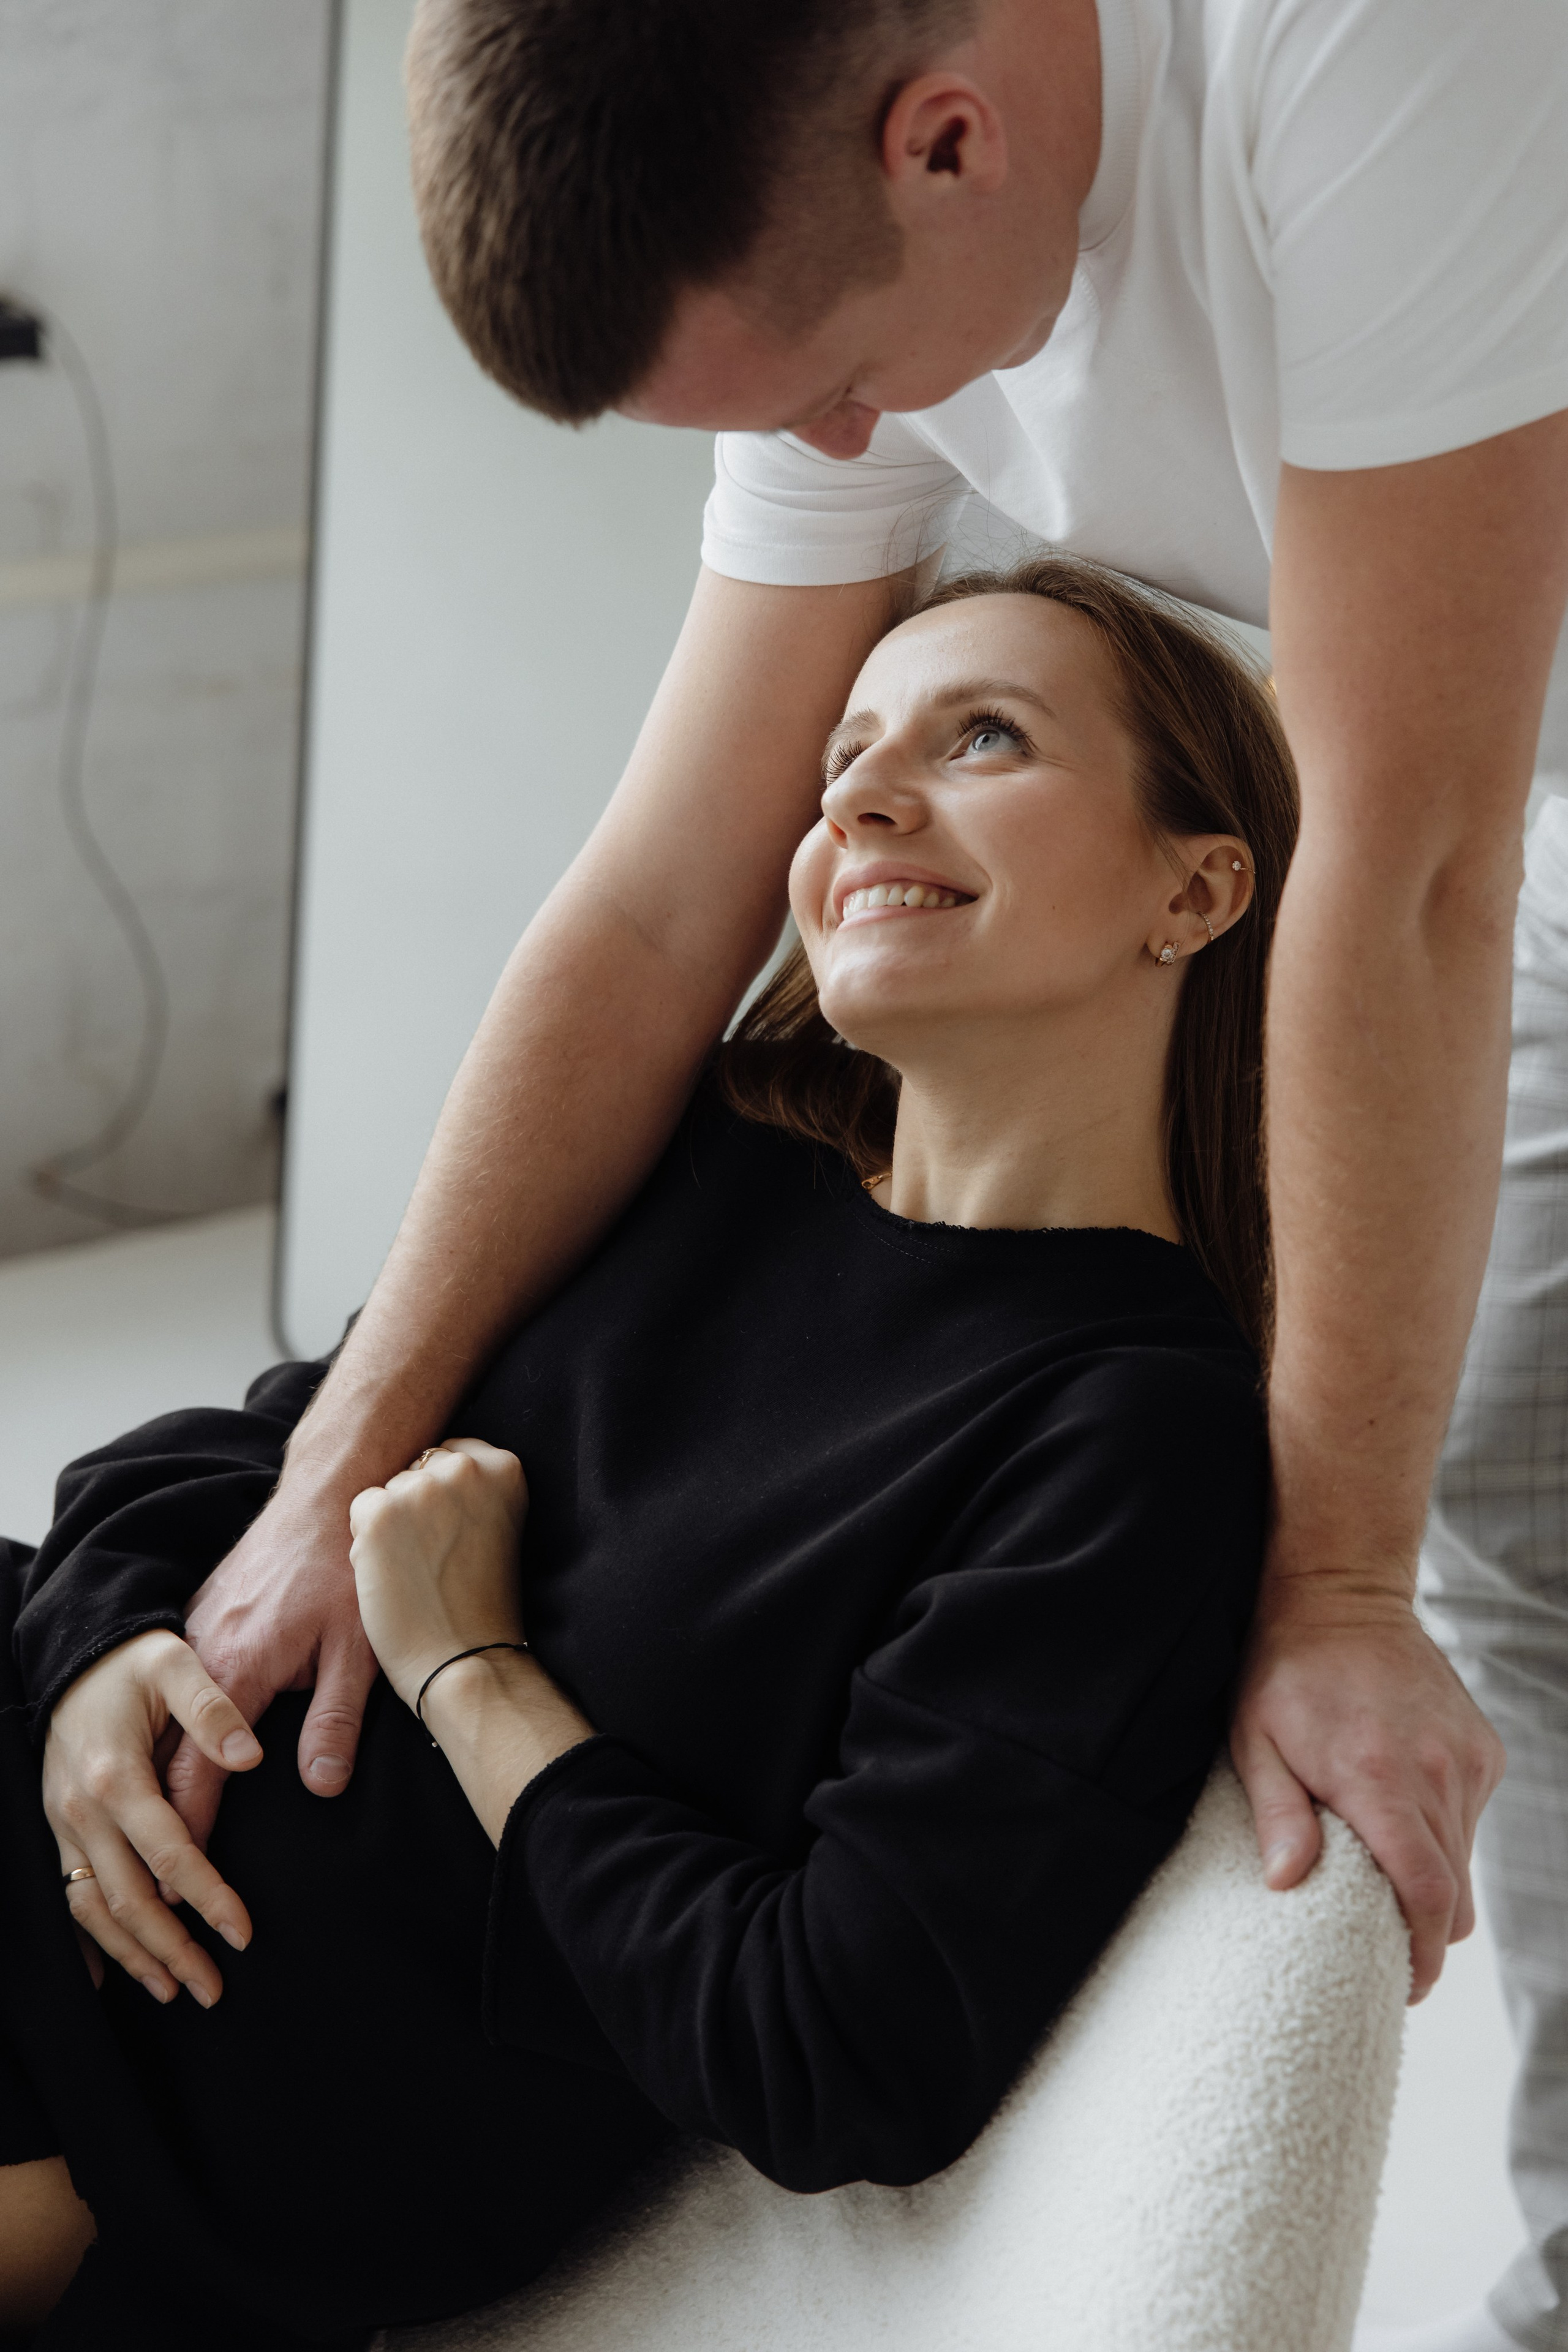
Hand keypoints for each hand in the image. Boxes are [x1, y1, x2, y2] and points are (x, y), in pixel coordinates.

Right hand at [44, 1631, 261, 2004]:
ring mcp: (65, 1825)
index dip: (208, 1898)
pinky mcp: (60, 1829)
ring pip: (92, 1910)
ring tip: (173, 1990)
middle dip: (171, 1950)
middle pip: (128, 1899)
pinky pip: (68, 1897)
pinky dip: (87, 1941)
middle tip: (213, 1990)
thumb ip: (213, 1709)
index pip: (169, 1855)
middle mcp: (83, 1811)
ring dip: (132, 1955)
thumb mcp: (175, 1663)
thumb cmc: (134, 1661)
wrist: (75, 1654)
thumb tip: (251, 1758)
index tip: (242, 1934)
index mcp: (118, 1777)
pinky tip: (106, 1975)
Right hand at [165, 1475, 378, 1846]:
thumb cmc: (347, 1570)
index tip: (185, 1888)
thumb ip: (335, 1722)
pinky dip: (169, 1731)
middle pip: (165, 1756)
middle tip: (167, 1883)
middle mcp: (200, 1656)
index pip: (196, 1773)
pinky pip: (171, 1690)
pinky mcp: (198, 1620)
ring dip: (162, 1777)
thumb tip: (320, 1789)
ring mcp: (192, 1635)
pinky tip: (176, 1759)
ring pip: (162, 1722)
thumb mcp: (356, 1652)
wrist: (325, 1495)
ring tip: (166, 1836)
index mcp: (236, 1671)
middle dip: (164, 1821)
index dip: (189, 1833)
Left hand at [349, 1440, 527, 1710]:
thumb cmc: (481, 1605)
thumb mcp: (498, 1527)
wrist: (466, 1660)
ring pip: (389, 1490)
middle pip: (418, 1470)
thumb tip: (424, 1468)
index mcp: (505, 1468)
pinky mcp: (379, 1513)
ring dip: (392, 1524)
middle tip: (437, 1559)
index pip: (454, 1455)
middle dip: (417, 1507)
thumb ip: (473, 1491)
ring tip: (417, 1570)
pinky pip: (361, 1510)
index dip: (446, 1499)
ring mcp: (421, 1488)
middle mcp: (465, 1468)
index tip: (457, 1535)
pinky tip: (393, 1574)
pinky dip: (367, 1542)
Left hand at [1230, 1581, 1504, 2001]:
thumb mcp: (1255, 1739)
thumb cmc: (1283, 1669)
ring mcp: (1466, 1759)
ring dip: (1432, 1880)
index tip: (1402, 1983)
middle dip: (1425, 1932)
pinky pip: (1469, 1818)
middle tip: (1385, 1949)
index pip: (1426, 1894)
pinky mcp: (1481, 1747)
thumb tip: (1287, 1884)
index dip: (1422, 1953)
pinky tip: (1399, 1813)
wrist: (1340, 1592)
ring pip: (1465, 1860)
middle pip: (1453, 1893)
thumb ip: (1278, 1814)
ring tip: (1382, 1874)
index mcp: (1379, 1779)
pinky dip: (1442, 1834)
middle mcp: (1436, 1773)